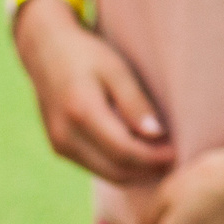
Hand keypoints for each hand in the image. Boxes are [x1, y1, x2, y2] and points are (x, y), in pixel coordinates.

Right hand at [12, 0, 174, 183]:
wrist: (45, 50)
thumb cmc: (87, 55)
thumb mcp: (116, 70)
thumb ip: (134, 103)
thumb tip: (157, 135)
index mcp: (81, 112)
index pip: (124, 151)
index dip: (154, 158)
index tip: (178, 152)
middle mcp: (66, 135)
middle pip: (115, 170)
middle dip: (148, 170)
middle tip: (176, 159)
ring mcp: (60, 145)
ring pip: (106, 173)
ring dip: (136, 173)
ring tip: (162, 158)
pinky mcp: (60, 148)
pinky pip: (95, 167)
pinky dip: (120, 167)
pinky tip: (140, 155)